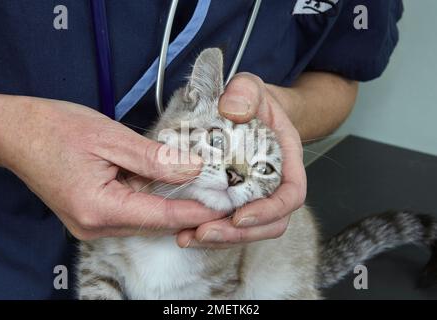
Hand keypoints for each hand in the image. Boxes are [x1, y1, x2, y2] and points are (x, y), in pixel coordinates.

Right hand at [0, 94, 223, 239]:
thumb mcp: (111, 137)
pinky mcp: (92, 216)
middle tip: (217, 189)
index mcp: (99, 208)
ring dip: (169, 200)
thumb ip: (155, 157)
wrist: (17, 132)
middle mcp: (95, 226)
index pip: (162, 216)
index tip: (225, 205)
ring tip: (198, 181)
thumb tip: (192, 168)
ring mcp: (91, 224)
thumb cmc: (55, 128)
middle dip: (187, 205)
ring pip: (144, 216)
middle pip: (155, 220)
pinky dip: (150, 197)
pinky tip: (164, 180)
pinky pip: (130, 210)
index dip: (197, 211)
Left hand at [177, 73, 306, 247]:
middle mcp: (273, 182)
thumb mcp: (250, 87)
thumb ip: (245, 92)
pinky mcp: (233, 198)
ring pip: (247, 229)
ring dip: (220, 238)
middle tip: (204, 232)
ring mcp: (253, 193)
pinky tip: (184, 231)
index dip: (270, 211)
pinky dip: (207, 229)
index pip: (291, 195)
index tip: (241, 217)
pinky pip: (227, 222)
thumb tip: (233, 110)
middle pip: (268, 222)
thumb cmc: (252, 100)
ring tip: (188, 237)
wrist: (245, 108)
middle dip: (238, 234)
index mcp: (286, 160)